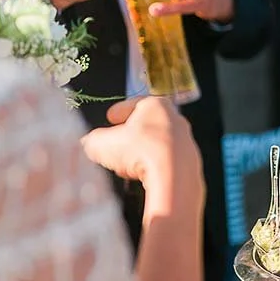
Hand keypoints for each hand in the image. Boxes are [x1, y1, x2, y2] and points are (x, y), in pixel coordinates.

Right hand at [81, 97, 203, 212]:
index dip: (120, 111)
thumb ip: (93, 140)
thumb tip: (88, 144)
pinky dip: (154, 167)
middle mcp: (176, 120)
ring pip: (158, 144)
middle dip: (131, 134)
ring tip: (125, 165)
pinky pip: (167, 163)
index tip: (111, 117)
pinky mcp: (191, 164)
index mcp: (157, 105)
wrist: (174, 176)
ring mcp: (186, 142)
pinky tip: (142, 177)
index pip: (135, 103)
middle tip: (116, 143)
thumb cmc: (139, 150)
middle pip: (148, 124)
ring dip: (142, 153)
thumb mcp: (102, 143)